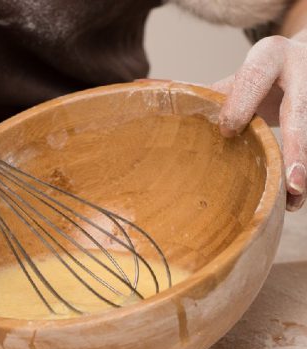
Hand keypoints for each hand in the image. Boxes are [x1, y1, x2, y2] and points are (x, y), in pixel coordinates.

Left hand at [213, 32, 306, 210]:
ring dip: (302, 166)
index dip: (239, 105)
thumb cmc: (264, 78)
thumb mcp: (239, 79)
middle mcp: (300, 69)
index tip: (227, 131)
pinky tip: (294, 196)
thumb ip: (209, 94)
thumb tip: (150, 94)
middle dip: (295, 147)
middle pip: (298, 112)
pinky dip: (304, 166)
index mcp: (269, 57)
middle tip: (290, 183)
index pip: (252, 79)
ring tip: (293, 199)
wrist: (304, 60)